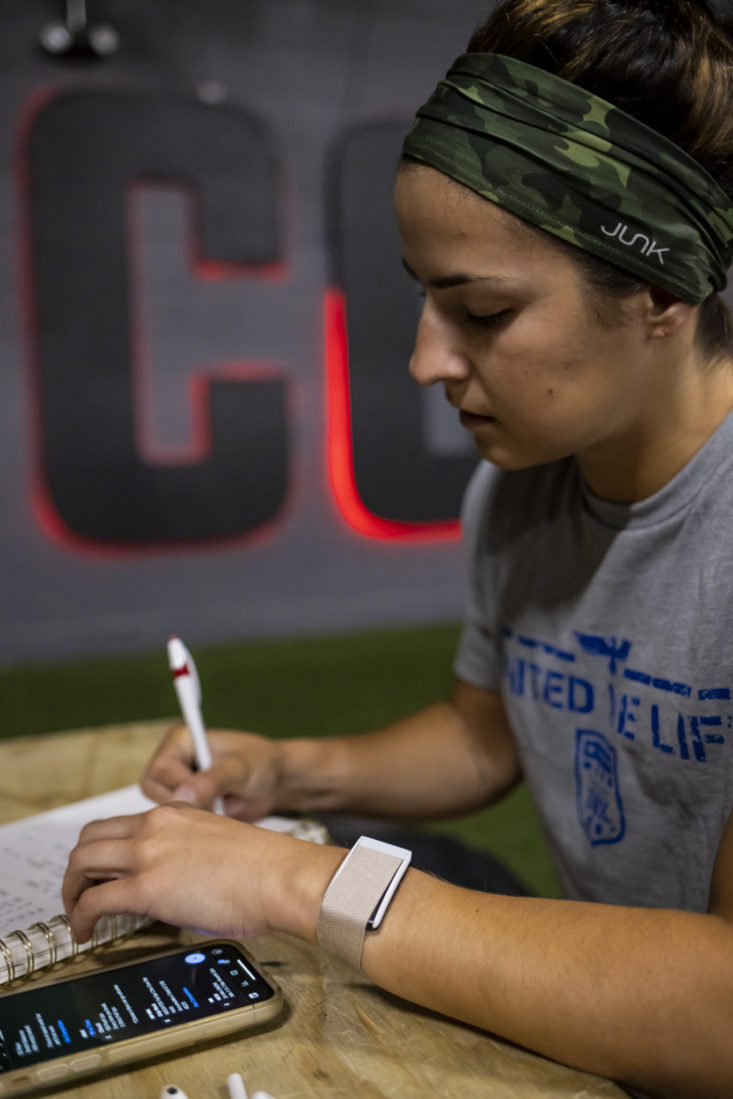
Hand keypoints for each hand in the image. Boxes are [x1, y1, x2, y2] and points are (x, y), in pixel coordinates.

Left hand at [62, 802, 341, 943]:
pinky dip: (80, 917)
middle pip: (90, 839)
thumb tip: (175, 883)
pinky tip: (85, 933)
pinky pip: (94, 900)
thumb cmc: (264, 868)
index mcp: (174, 813)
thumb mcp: (216, 843)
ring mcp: (148, 853)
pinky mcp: (147, 886)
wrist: (281, 876)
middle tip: (81, 895)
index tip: (103, 876)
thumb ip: (187, 853)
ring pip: (82, 862)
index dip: (103, 854)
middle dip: (78, 870)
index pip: (119, 825)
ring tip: (78, 916)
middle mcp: (155, 826)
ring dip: (72, 891)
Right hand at [141, 725, 284, 820]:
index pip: (160, 769)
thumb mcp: (238, 769)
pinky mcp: (183, 802)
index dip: (181, 787)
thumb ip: (210, 781)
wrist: (276, 783)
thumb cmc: (260, 763)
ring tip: (217, 806)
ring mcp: (176, 782)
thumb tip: (182, 796)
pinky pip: (173, 821)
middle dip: (184, 802)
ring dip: (189, 813)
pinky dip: (192, 823)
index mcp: (181, 739)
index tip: (208, 794)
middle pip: (154, 790)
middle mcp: (173, 759)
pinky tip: (215, 816)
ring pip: (161, 808)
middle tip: (215, 803)